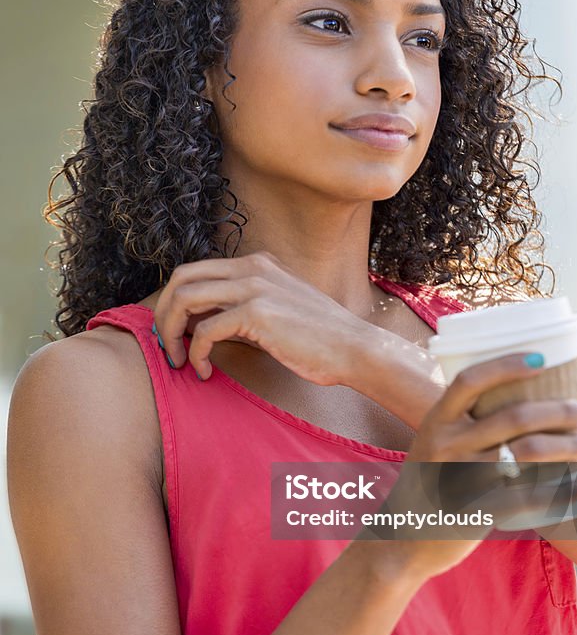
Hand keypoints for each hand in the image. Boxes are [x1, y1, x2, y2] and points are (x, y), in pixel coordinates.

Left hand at [150, 252, 381, 384]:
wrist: (355, 349)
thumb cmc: (319, 340)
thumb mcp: (277, 312)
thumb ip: (241, 311)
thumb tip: (200, 325)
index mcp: (257, 264)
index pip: (196, 270)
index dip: (175, 302)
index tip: (176, 333)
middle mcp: (252, 267)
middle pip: (181, 278)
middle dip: (164, 313)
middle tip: (166, 346)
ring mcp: (254, 286)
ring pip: (185, 299)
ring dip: (172, 333)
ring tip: (178, 360)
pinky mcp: (257, 312)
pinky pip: (205, 331)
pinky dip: (196, 354)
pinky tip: (205, 371)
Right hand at [360, 351, 576, 583]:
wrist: (403, 539)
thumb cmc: (431, 484)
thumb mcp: (434, 444)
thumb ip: (465, 423)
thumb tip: (521, 396)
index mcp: (436, 421)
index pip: (470, 380)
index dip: (507, 364)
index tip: (542, 359)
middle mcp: (446, 445)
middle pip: (513, 417)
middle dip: (559, 411)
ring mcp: (460, 479)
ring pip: (528, 455)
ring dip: (569, 447)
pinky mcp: (475, 512)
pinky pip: (529, 498)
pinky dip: (563, 492)